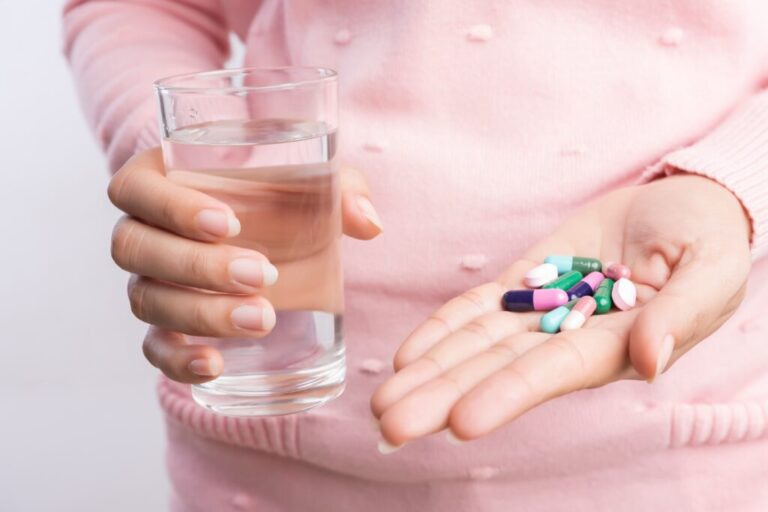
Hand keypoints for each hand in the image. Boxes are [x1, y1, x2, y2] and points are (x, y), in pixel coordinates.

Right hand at [108, 148, 381, 382]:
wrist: (272, 233)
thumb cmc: (281, 195)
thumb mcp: (312, 181)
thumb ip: (340, 190)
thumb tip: (369, 223)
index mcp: (161, 180)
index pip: (136, 189)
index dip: (171, 207)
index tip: (229, 223)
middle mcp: (143, 231)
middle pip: (135, 248)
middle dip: (197, 266)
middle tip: (262, 275)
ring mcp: (149, 280)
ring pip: (146, 299)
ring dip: (200, 313)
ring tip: (262, 320)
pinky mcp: (166, 325)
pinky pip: (154, 347)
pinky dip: (178, 360)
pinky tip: (214, 366)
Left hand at [371, 174, 750, 448]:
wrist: (681, 204)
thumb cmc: (708, 242)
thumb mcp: (710, 274)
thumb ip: (680, 315)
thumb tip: (648, 360)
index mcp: (614, 346)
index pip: (551, 375)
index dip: (507, 396)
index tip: (460, 421)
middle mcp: (567, 338)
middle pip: (496, 371)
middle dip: (443, 397)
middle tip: (389, 425)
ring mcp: (540, 311)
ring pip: (476, 346)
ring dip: (429, 372)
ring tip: (383, 402)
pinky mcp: (525, 281)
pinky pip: (478, 308)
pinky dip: (443, 329)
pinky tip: (408, 357)